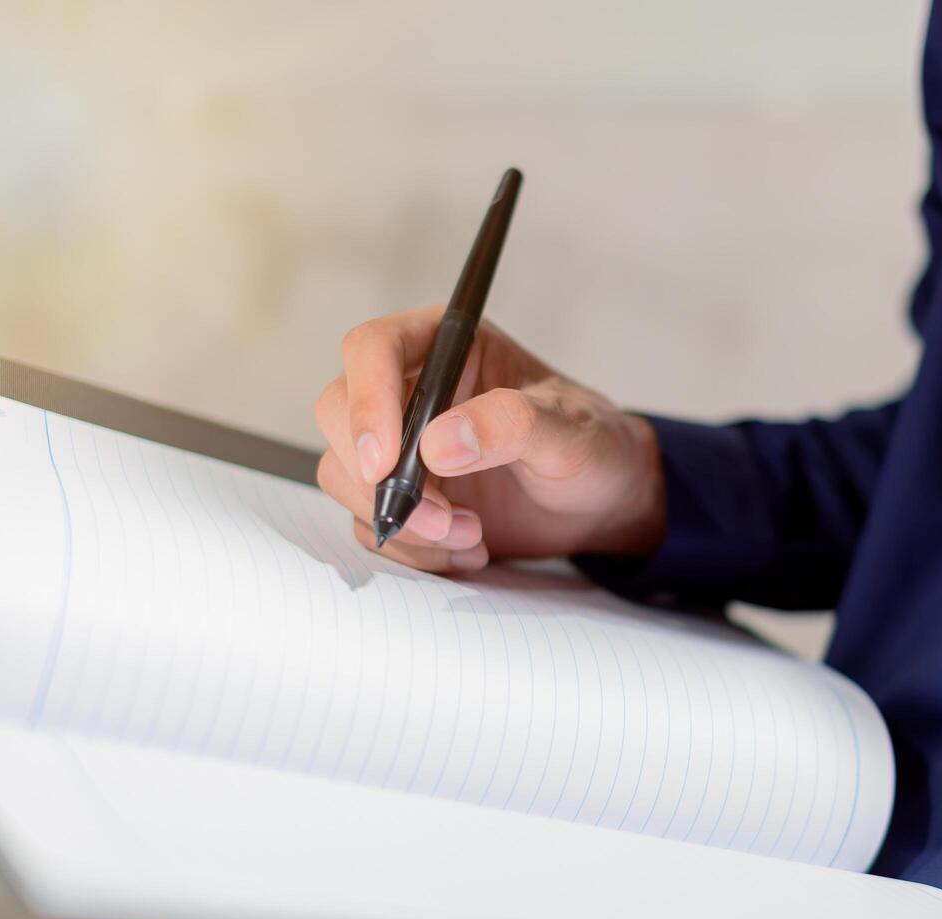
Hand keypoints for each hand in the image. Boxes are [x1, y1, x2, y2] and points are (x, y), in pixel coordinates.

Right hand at [313, 307, 665, 573]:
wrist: (602, 501)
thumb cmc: (592, 446)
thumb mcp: (569, 432)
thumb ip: (512, 425)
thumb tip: (440, 442)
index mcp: (449, 346)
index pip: (373, 348)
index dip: (366, 401)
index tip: (385, 462)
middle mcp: (413, 388)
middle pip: (339, 414)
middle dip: (380, 478)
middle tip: (442, 517)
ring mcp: (402, 444)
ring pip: (346, 476)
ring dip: (403, 521)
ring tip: (472, 535)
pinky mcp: (404, 494)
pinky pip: (373, 523)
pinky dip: (415, 548)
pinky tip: (469, 548)